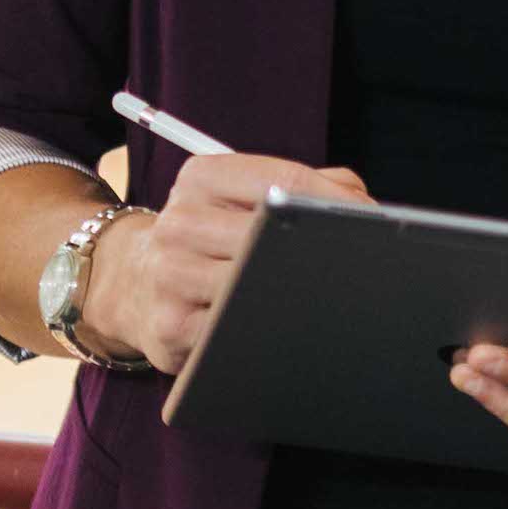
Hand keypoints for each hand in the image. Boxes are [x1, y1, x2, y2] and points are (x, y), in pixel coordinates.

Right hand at [74, 153, 369, 372]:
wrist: (132, 285)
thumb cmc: (212, 236)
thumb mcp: (243, 194)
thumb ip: (310, 186)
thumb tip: (365, 209)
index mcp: (202, 178)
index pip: (286, 182)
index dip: (339, 205)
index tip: (375, 222)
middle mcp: (179, 222)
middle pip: (274, 236)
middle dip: (323, 251)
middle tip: (360, 264)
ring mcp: (170, 276)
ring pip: (259, 286)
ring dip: (300, 294)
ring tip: (325, 295)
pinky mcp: (171, 326)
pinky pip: (238, 330)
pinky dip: (269, 329)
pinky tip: (284, 325)